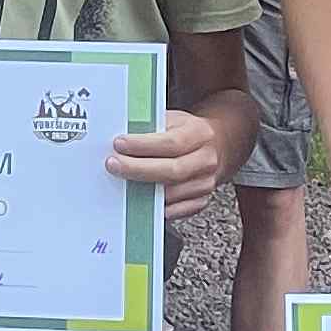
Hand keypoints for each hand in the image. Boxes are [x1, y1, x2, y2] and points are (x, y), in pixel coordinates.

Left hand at [109, 105, 235, 221]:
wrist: (216, 145)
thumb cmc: (187, 132)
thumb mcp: (173, 119)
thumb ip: (151, 127)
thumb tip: (122, 137)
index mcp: (199, 133)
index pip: (171, 142)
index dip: (143, 145)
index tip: (120, 144)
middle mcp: (206, 159)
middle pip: (172, 170)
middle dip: (138, 169)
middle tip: (114, 165)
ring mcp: (205, 182)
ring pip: (172, 193)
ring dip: (144, 190)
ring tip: (122, 182)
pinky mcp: (201, 200)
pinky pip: (177, 210)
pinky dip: (157, 208)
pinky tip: (140, 200)